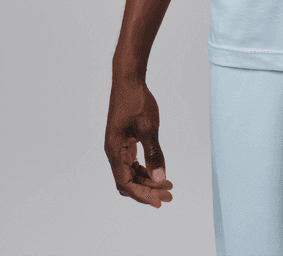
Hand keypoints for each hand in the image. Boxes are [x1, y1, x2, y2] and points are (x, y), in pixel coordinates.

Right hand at [104, 75, 172, 208]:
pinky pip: (132, 162)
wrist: (129, 80)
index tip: (158, 202)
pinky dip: (144, 169)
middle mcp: (113, 151)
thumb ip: (154, 153)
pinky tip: (157, 171)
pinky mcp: (123, 140)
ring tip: (167, 185)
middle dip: (148, 190)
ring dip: (147, 181)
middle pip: (128, 181)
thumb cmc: (136, 101)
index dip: (141, 195)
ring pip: (130, 172)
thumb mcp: (148, 127)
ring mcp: (118, 146)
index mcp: (114, 151)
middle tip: (169, 195)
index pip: (125, 183)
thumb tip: (159, 177)